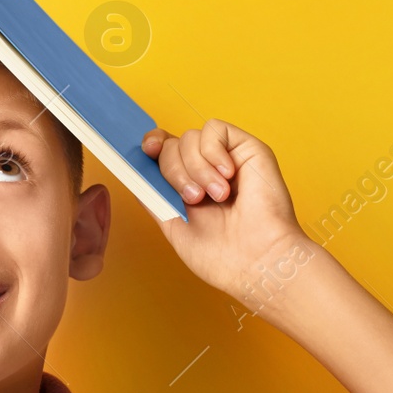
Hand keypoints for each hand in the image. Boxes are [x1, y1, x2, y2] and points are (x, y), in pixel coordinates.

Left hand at [141, 119, 307, 300]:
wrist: (257, 262)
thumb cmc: (223, 256)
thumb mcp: (173, 226)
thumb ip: (154, 197)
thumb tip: (135, 172)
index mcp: (188, 186)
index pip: (163, 151)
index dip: (152, 145)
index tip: (148, 152)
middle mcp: (205, 169)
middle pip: (171, 145)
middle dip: (174, 171)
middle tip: (195, 199)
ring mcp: (226, 158)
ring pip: (189, 137)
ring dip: (196, 168)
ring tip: (217, 195)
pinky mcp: (247, 148)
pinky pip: (214, 129)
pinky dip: (212, 151)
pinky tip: (226, 176)